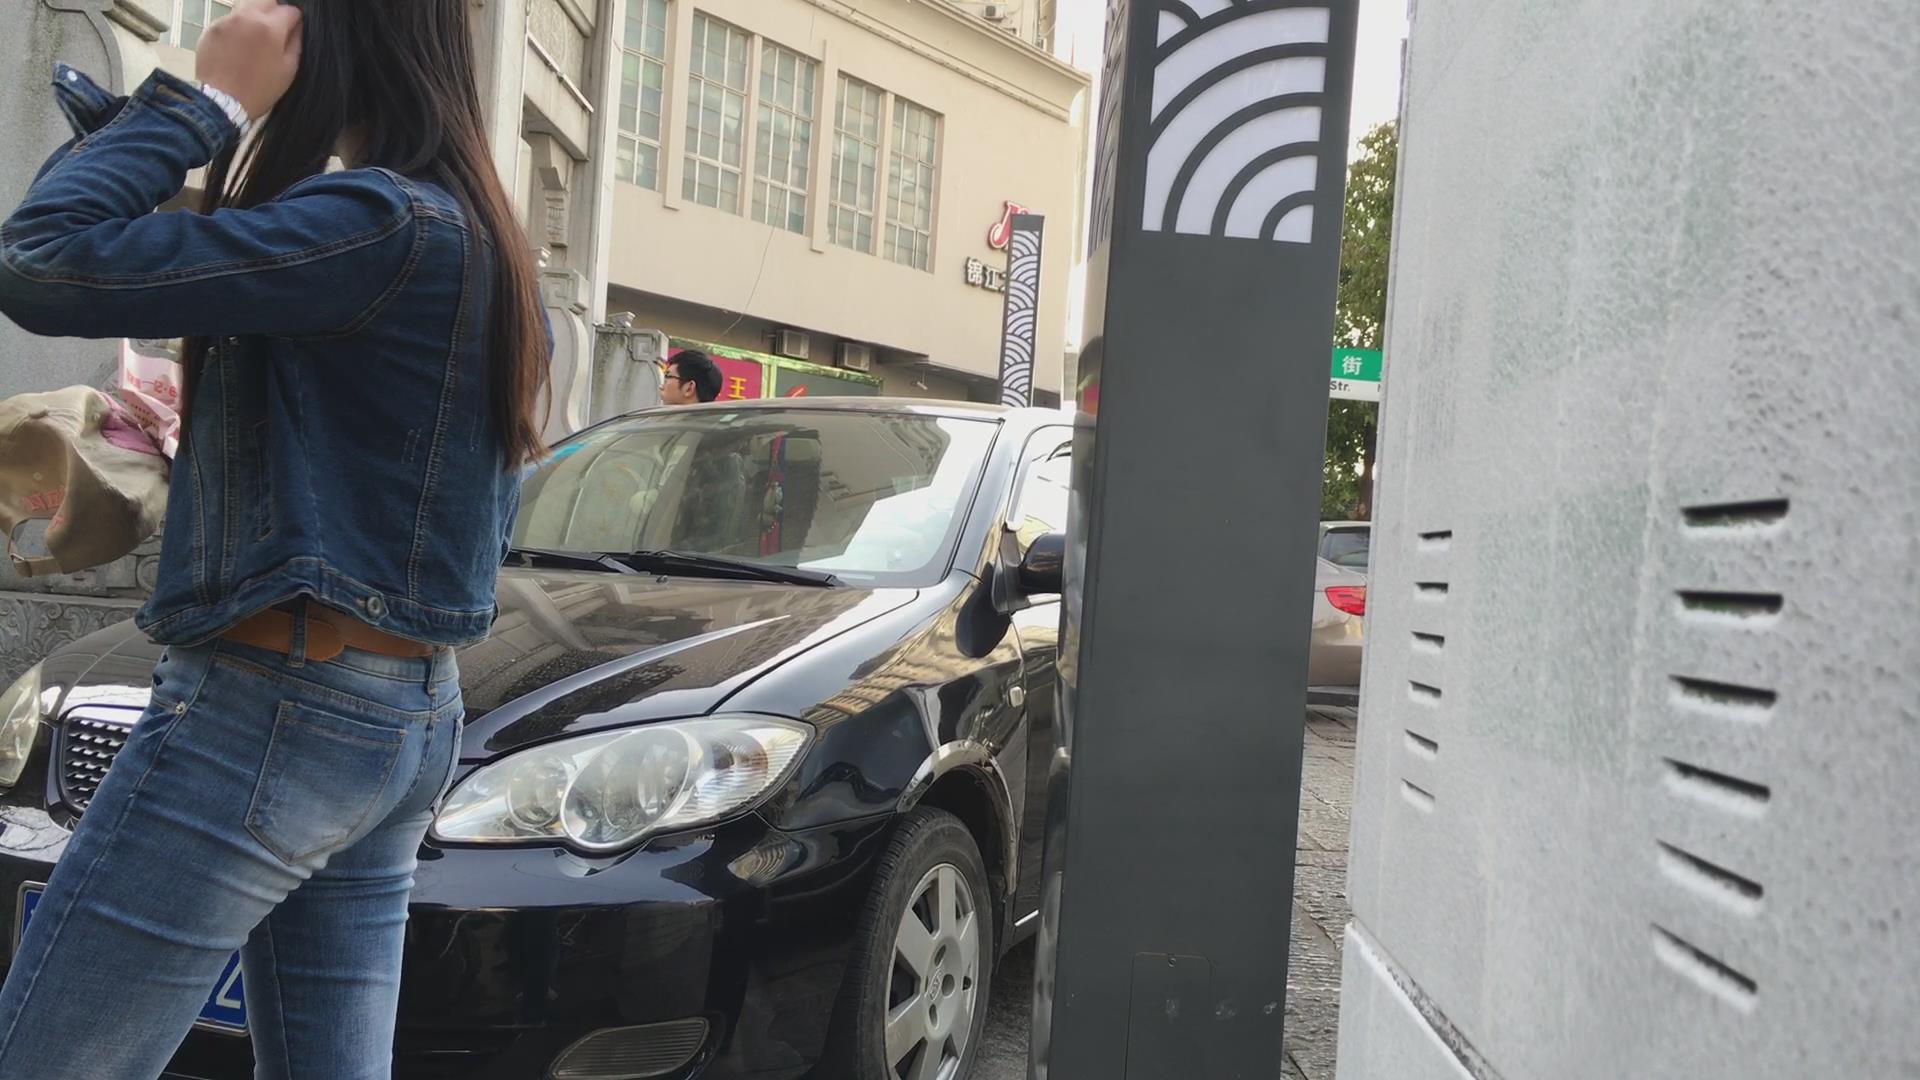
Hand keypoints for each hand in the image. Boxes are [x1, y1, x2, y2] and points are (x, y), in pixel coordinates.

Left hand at [194, 0, 303, 119]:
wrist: (221, 101)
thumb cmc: (260, 89)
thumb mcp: (289, 69)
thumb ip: (296, 42)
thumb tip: (298, 26)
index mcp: (270, 27)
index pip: (290, 9)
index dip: (295, 20)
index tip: (294, 31)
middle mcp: (247, 16)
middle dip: (275, 10)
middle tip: (275, 29)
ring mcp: (227, 20)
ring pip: (246, 5)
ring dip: (255, 15)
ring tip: (255, 37)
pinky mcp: (212, 28)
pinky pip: (230, 19)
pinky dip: (237, 27)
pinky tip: (237, 46)